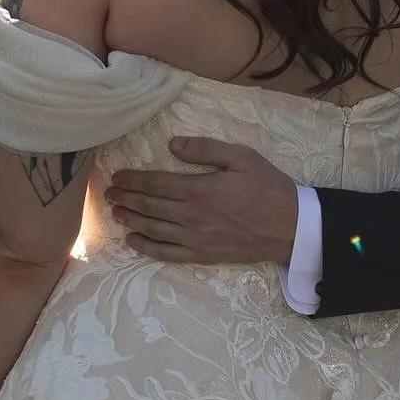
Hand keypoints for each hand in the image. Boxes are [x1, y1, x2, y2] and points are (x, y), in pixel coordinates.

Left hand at [107, 138, 297, 266]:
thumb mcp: (242, 157)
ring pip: (153, 229)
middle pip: (149, 206)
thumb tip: (173, 144)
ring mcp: (195, 239)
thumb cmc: (268, 188)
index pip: (156, 184)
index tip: (118, 176)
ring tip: (115, 212)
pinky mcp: (201, 255)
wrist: (290, 227)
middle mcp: (191, 216)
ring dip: (130, 220)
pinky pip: (166, 254)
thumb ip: (206, 149)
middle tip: (109, 193)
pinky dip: (146, 248)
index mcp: (200, 189)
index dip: (133, 179)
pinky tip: (133, 241)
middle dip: (126, 198)